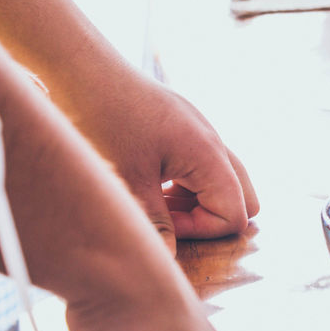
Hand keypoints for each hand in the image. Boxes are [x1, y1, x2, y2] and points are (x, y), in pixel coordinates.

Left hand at [74, 68, 258, 251]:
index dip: (202, 230)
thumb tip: (166, 260)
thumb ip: (154, 223)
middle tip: (168, 218)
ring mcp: (202, 132)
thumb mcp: (128, 180)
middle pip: (244, 197)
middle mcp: (214, 142)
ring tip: (156, 201)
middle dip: (212, 218)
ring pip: (225, 180)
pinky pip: (204, 164)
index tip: (162, 224)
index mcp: (209, 155)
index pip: (235, 213)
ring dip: (198, 200)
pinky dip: (188, 182)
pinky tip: (151, 180)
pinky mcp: (185, 127)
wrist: (85, 70)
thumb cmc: (105, 119)